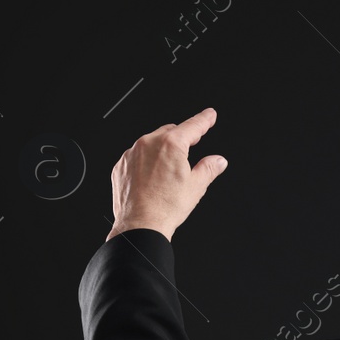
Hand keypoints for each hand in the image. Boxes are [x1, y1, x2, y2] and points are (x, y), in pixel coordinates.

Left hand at [106, 107, 228, 241]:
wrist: (140, 225)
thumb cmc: (165, 207)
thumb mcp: (196, 186)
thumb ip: (209, 168)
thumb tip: (218, 161)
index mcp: (171, 145)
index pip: (192, 126)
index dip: (204, 120)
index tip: (209, 115)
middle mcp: (148, 144)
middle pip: (170, 132)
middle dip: (182, 137)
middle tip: (192, 148)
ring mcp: (132, 154)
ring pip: (151, 143)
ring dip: (162, 150)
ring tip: (169, 171)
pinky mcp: (121, 165)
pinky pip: (137, 156)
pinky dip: (147, 161)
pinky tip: (153, 178)